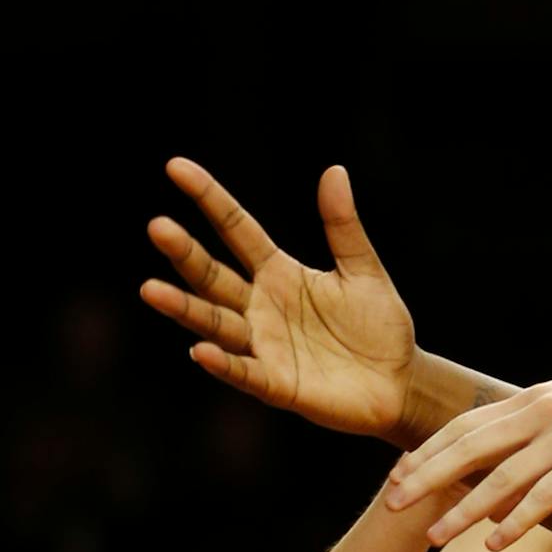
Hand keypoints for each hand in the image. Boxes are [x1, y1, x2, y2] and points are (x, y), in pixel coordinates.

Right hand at [141, 158, 416, 439]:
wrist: (401, 382)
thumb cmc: (378, 325)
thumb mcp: (363, 269)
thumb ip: (343, 226)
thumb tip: (334, 171)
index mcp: (279, 273)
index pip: (236, 229)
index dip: (209, 199)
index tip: (176, 167)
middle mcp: (261, 307)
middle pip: (214, 276)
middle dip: (186, 254)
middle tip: (158, 227)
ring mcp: (265, 346)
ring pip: (216, 323)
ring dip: (185, 308)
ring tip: (151, 290)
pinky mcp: (279, 384)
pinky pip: (245, 372)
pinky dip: (224, 363)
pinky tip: (201, 351)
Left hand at [386, 372, 551, 550]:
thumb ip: (534, 435)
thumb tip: (490, 473)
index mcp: (533, 399)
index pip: (465, 425)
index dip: (427, 452)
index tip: (394, 478)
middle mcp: (543, 410)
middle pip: (470, 446)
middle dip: (426, 476)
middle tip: (390, 505)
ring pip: (501, 476)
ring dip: (463, 508)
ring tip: (431, 535)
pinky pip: (546, 495)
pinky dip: (518, 520)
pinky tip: (492, 544)